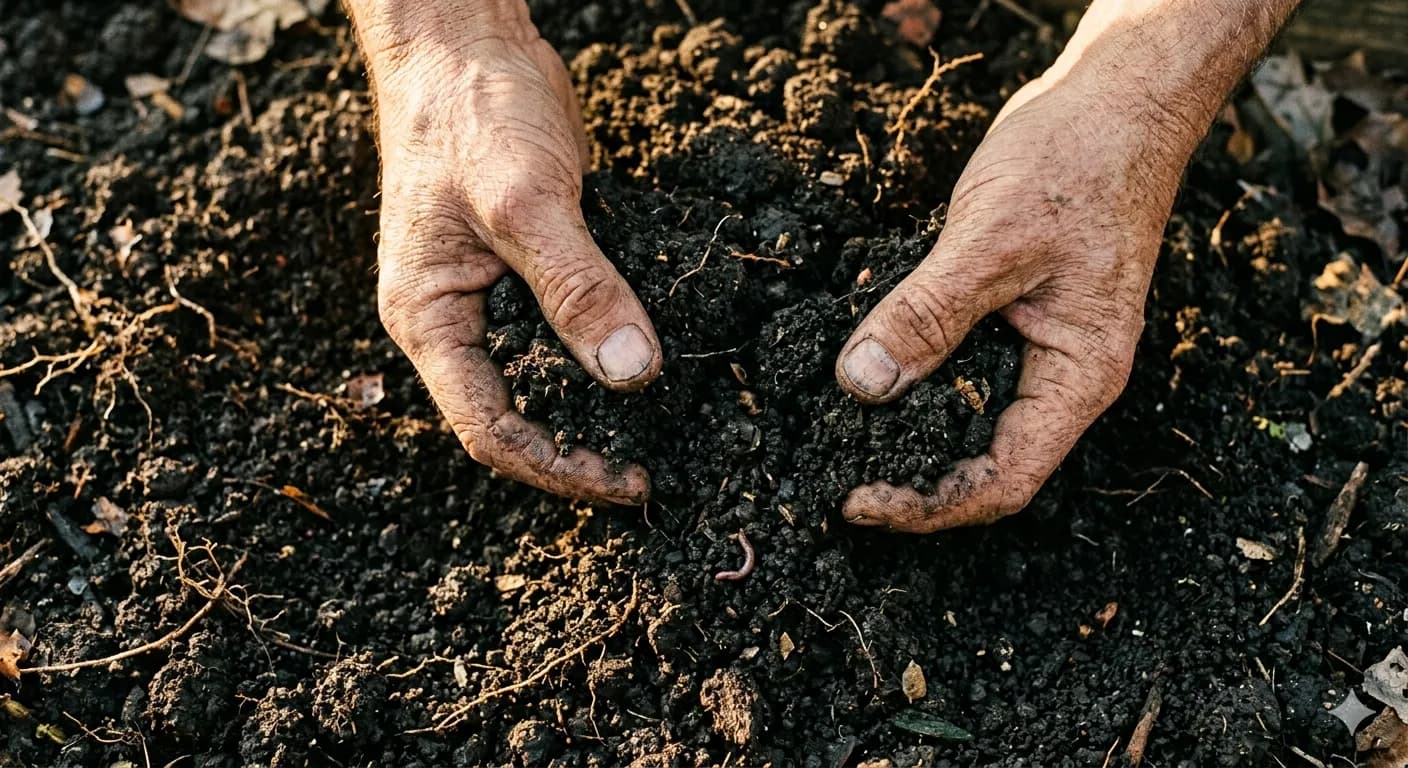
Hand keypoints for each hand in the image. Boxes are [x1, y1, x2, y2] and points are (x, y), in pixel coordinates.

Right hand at [353, 2, 661, 503]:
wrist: (465, 39)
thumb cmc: (469, 109)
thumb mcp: (524, 200)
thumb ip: (577, 287)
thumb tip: (633, 372)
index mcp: (428, 319)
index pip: (488, 428)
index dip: (556, 467)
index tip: (625, 482)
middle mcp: (455, 320)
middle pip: (516, 415)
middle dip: (580, 450)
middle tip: (653, 469)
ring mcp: (492, 294)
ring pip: (546, 376)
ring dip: (598, 408)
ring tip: (664, 430)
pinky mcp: (529, 266)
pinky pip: (567, 327)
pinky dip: (607, 349)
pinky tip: (653, 361)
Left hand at [835, 0, 1298, 531]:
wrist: (1114, 98)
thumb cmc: (1078, 161)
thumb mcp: (994, 240)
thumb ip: (928, 314)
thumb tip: (863, 385)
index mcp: (1079, 376)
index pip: (1003, 480)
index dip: (929, 505)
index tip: (858, 501)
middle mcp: (1061, 375)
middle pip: (984, 461)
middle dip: (913, 478)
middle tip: (834, 474)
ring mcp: (1037, 345)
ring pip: (968, 418)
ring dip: (909, 432)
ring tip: (840, 437)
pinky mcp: (1009, 313)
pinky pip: (958, 366)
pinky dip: (913, 375)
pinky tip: (865, 368)